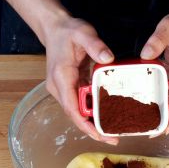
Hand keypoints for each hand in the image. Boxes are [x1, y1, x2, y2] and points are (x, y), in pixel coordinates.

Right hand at [42, 16, 118, 144]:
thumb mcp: (83, 32)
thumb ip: (95, 45)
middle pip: (74, 115)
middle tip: (113, 139)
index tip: (99, 134)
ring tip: (113, 133)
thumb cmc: (68, 31)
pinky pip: (80, 104)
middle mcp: (59, 87)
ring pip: (77, 112)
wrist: (55, 28)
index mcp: (61, 77)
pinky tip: (107, 117)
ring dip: (92, 124)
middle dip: (92, 130)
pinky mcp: (68, 87)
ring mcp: (62, 88)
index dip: (84, 123)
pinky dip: (91, 113)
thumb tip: (108, 58)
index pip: (71, 107)